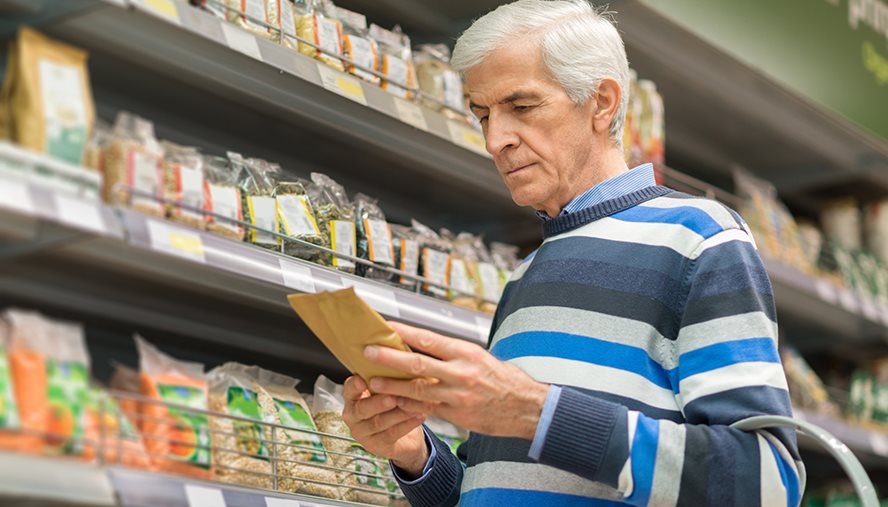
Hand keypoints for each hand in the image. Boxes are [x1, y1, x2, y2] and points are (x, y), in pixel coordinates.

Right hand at [341, 375, 429, 477]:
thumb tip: (399, 355)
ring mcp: (363, 433)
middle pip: (362, 409)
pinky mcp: (376, 446)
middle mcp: (353, 416)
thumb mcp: (388, 390)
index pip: (349, 390)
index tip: (362, 379)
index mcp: (353, 398)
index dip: (355, 385)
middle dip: (379, 402)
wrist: (405, 438)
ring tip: (413, 405)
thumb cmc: (395, 405)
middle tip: (393, 396)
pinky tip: (419, 415)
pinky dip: (407, 424)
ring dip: (398, 413)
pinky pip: (392, 434)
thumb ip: (387, 378)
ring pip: (379, 422)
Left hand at [364, 321, 548, 439]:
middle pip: (417, 363)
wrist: (526, 407)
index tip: (385, 327)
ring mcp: (457, 395)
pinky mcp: (456, 414)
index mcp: (466, 352)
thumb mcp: (480, 357)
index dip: (404, 333)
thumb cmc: (503, 379)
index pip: (428, 339)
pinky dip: (408, 404)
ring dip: (392, 386)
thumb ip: (452, 353)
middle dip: (389, 358)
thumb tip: (423, 343)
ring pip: (417, 389)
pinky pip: (426, 408)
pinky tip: (394, 401)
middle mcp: (460, 372)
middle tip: (368, 353)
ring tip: (373, 381)